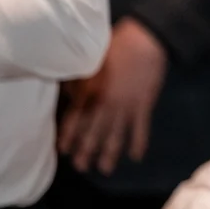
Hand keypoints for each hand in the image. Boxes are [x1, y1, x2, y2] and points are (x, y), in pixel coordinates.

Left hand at [58, 17, 168, 174]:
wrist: (145, 40)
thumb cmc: (115, 46)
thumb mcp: (89, 60)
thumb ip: (79, 81)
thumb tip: (68, 93)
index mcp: (90, 92)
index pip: (75, 119)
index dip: (69, 135)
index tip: (63, 150)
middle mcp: (105, 104)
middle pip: (93, 132)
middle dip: (86, 151)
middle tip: (81, 167)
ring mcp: (126, 107)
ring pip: (115, 135)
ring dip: (109, 153)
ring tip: (105, 169)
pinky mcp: (144, 105)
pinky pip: (141, 128)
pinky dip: (139, 143)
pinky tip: (136, 157)